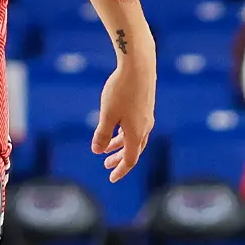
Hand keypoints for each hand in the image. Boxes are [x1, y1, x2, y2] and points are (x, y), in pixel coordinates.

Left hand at [93, 58, 153, 182]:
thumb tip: (97, 151)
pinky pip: (135, 127)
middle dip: (119, 159)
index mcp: (136, 133)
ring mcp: (146, 116)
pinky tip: (116, 127)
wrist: (139, 66)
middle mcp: (144, 127)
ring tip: (107, 149)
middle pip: (133, 150)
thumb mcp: (107, 114)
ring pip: (134, 138)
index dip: (120, 170)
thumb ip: (102, 134)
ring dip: (120, 145)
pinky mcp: (145, 106)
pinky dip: (125, 133)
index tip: (111, 178)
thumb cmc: (122, 90)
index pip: (130, 159)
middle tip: (106, 165)